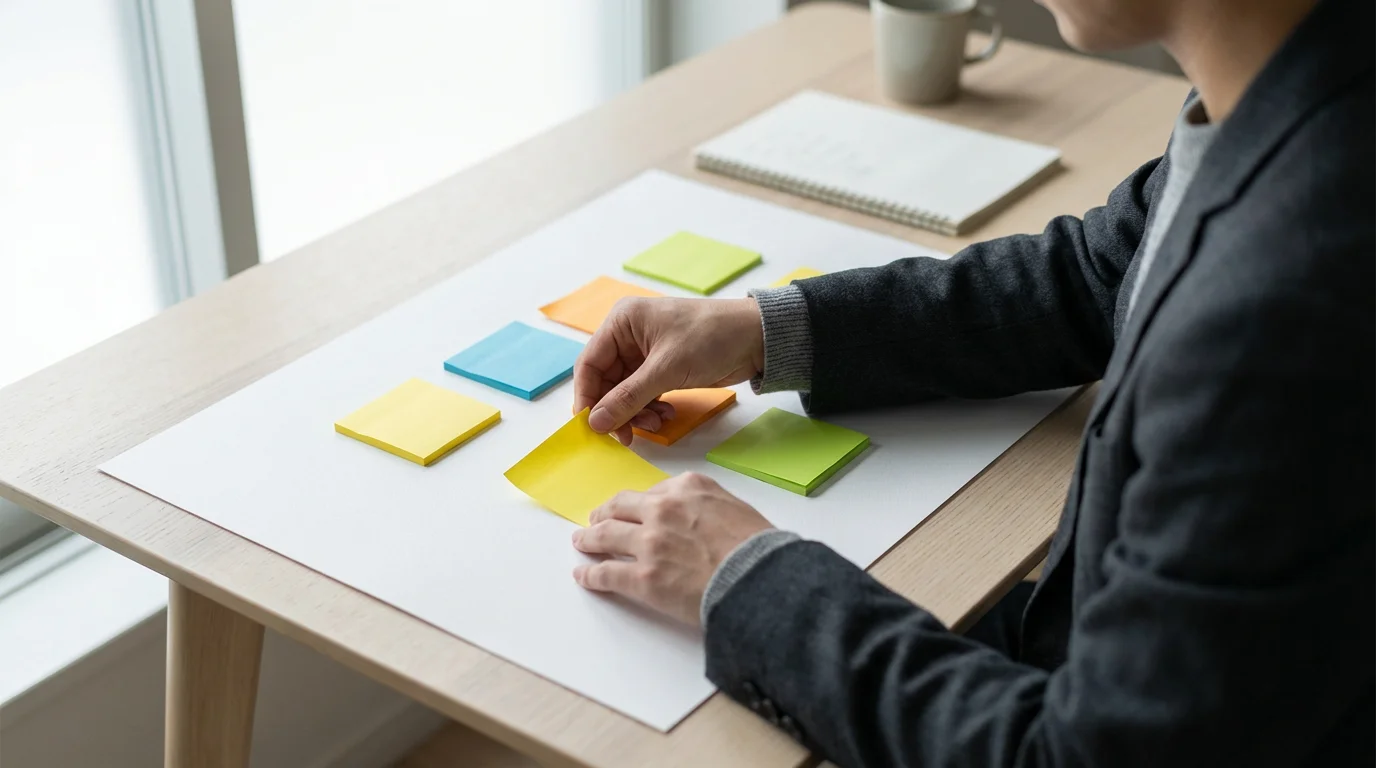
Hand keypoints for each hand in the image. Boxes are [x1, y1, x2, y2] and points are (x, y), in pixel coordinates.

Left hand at [572, 472, 772, 625]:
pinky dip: (591, 576)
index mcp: (687, 489)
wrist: (758, 578)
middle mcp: (662, 510)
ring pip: (605, 535)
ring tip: (581, 542)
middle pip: (620, 508)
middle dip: (605, 513)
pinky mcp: (641, 577)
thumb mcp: (735, 508)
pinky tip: (583, 577)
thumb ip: (708, 505)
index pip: (652, 493)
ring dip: (589, 539)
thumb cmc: (758, 548)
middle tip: (596, 520)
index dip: (638, 503)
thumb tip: (697, 517)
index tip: (632, 509)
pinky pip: (606, 574)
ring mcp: (648, 543)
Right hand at [574, 297, 763, 444]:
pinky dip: (650, 407)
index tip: (593, 426)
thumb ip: (628, 398)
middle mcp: (629, 335)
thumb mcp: (666, 369)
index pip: (589, 363)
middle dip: (616, 409)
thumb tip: (596, 422)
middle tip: (627, 435)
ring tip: (655, 423)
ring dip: (636, 411)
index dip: (588, 396)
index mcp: (622, 321)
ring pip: (625, 391)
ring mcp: (646, 353)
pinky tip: (665, 415)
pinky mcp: (663, 368)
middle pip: (606, 381)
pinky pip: (644, 393)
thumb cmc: (711, 338)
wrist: (757, 337)